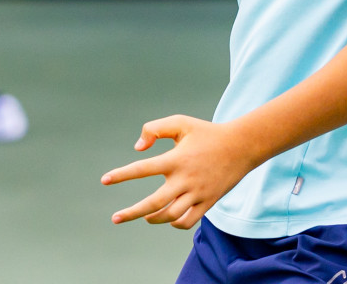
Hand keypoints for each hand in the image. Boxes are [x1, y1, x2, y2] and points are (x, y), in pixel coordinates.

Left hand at [100, 115, 256, 229]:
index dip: (121, 174)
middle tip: (115, 218)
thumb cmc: (207, 133)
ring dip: (153, 218)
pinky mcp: (208, 202)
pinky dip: (174, 223)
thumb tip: (138, 148)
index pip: (142, 169)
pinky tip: (167, 217)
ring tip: (144, 215)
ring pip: (170, 215)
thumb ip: (155, 129)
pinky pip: (187, 221)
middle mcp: (185, 179)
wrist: (241, 147)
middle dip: (131, 213)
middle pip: (153, 203)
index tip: (104, 180)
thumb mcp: (181, 122)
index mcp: (176, 159)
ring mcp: (197, 193)